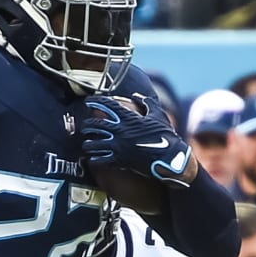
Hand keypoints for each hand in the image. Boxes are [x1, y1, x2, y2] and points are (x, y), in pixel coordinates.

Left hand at [82, 95, 196, 189]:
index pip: (107, 105)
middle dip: (87, 125)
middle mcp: (120, 130)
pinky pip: (100, 160)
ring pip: (94, 144)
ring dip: (88, 144)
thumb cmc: (165, 134)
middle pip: (96, 125)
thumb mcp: (158, 114)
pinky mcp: (120, 161)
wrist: (170, 156)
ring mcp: (118, 146)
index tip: (88, 101)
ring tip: (87, 144)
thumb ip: (146, 103)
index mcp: (129, 117)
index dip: (95, 101)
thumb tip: (136, 95)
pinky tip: (92, 159)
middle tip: (85, 126)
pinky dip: (94, 160)